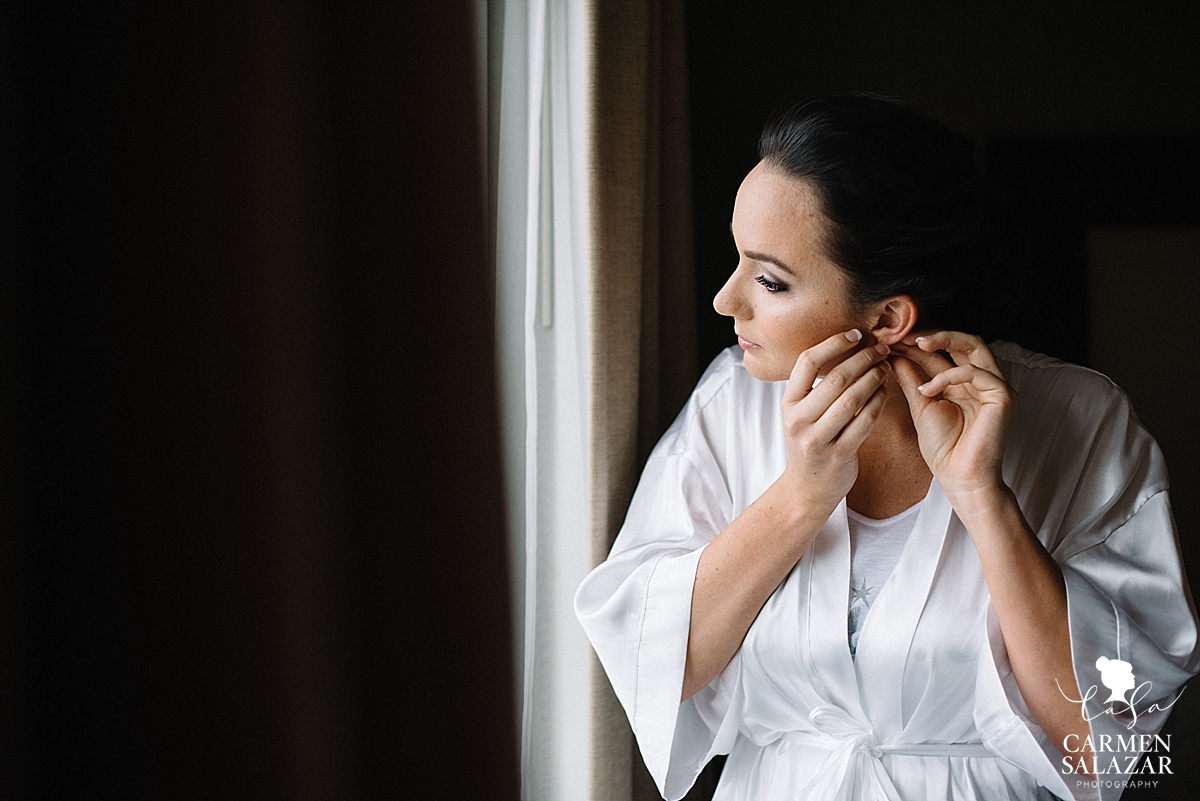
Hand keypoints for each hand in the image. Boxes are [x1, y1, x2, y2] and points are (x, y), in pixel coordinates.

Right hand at [778, 329, 891, 513]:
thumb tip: (846, 348)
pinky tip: (885, 391)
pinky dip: (878, 402)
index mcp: (788, 403)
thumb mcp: (801, 414)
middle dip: (862, 358)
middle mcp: (799, 419)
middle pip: (835, 378)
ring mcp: (817, 439)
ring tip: (885, 367)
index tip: (855, 334)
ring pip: (852, 399)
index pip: (807, 362)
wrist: (806, 488)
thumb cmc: (809, 443)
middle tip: (880, 348)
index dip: (833, 343)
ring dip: (873, 378)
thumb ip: (815, 387)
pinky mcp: (839, 454)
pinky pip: (864, 422)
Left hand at [890, 331, 1014, 513]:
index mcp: (964, 383)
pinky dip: (949, 376)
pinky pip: (976, 373)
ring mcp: (995, 387)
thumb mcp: (921, 406)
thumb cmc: (944, 449)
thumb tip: (896, 356)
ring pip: (975, 346)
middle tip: (905, 333)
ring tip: (914, 343)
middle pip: (964, 341)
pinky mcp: (1003, 396)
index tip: (891, 338)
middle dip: (934, 333)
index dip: (918, 343)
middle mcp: (982, 381)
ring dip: (943, 340)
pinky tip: (928, 388)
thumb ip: (912, 379)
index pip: (944, 353)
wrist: (960, 477)